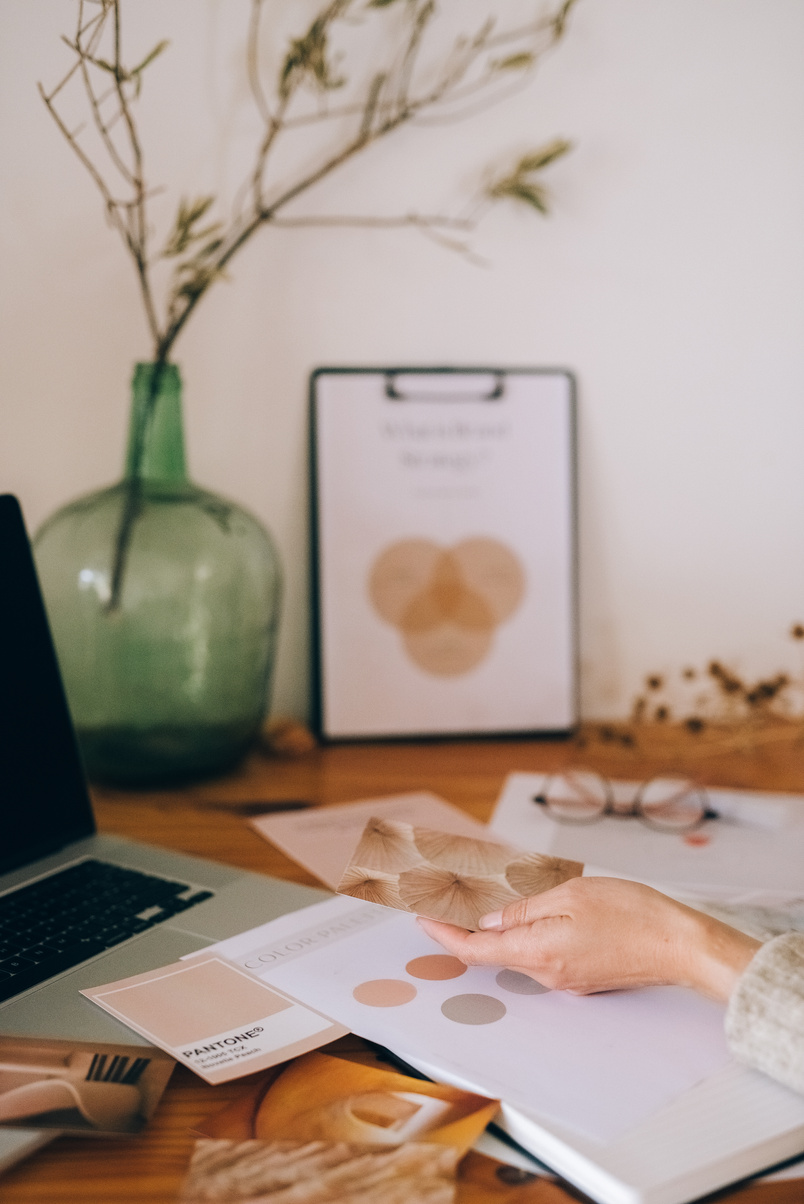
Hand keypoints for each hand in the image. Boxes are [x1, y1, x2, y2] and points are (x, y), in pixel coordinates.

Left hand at [417, 877, 760, 1000]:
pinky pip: (542, 956)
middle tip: (451, 899)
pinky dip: (527, 937)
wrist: (679, 945)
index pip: (475, 949)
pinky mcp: (581, 977)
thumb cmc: (632, 914)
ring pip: (518, 953)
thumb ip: (525, 909)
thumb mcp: (570, 895)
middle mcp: (547, 973)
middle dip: (469, 928)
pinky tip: (531, 915)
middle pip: (494, 952)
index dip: (444, 934)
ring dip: (499, 931)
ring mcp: (565, 979)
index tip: (423, 919)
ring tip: (488, 900)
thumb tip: (489, 921)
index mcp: (538, 951)